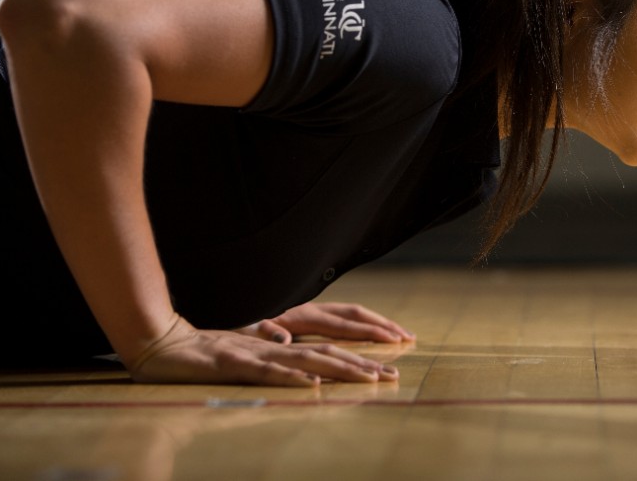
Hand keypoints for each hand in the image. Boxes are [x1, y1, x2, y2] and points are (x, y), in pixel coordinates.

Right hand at [128, 315, 398, 386]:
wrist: (158, 345)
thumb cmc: (201, 355)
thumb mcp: (242, 358)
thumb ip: (268, 355)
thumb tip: (294, 353)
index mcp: (277, 344)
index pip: (327, 346)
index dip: (359, 355)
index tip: (388, 369)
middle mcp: (272, 345)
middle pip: (326, 352)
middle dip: (363, 364)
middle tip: (393, 376)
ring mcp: (253, 353)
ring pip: (305, 360)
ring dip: (340, 369)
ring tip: (369, 379)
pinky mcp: (231, 364)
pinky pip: (266, 372)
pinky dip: (290, 378)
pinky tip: (312, 386)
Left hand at [238, 302, 415, 344]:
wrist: (229, 298)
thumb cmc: (236, 320)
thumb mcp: (246, 326)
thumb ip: (265, 331)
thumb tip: (284, 339)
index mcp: (301, 314)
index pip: (343, 324)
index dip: (369, 332)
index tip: (393, 339)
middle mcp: (311, 308)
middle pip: (355, 313)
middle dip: (383, 324)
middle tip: (407, 336)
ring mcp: (311, 308)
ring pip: (352, 312)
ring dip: (377, 322)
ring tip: (400, 332)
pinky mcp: (307, 312)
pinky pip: (343, 316)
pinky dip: (362, 322)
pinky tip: (372, 330)